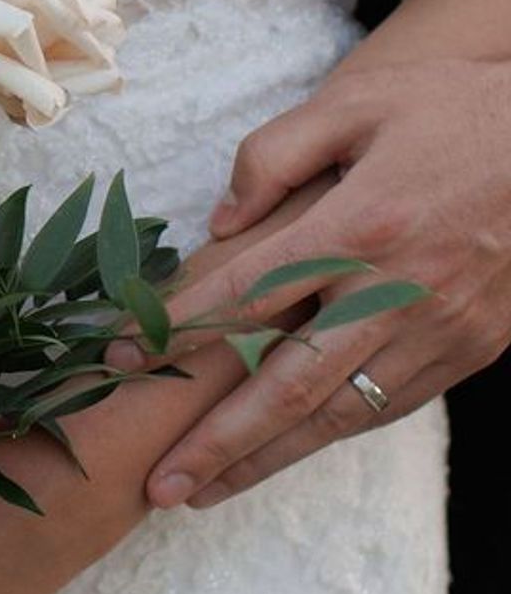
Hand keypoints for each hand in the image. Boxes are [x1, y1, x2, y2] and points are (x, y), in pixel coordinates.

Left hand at [142, 56, 510, 508]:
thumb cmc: (457, 109)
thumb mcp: (360, 102)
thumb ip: (276, 154)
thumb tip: (218, 224)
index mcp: (362, 225)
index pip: (247, 293)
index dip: (178, 329)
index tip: (120, 357)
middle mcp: (398, 290)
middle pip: (290, 384)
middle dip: (219, 441)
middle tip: (156, 486)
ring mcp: (441, 328)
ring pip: (341, 414)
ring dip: (269, 458)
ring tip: (205, 491)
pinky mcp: (474, 347)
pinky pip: (392, 405)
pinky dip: (334, 434)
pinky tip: (289, 450)